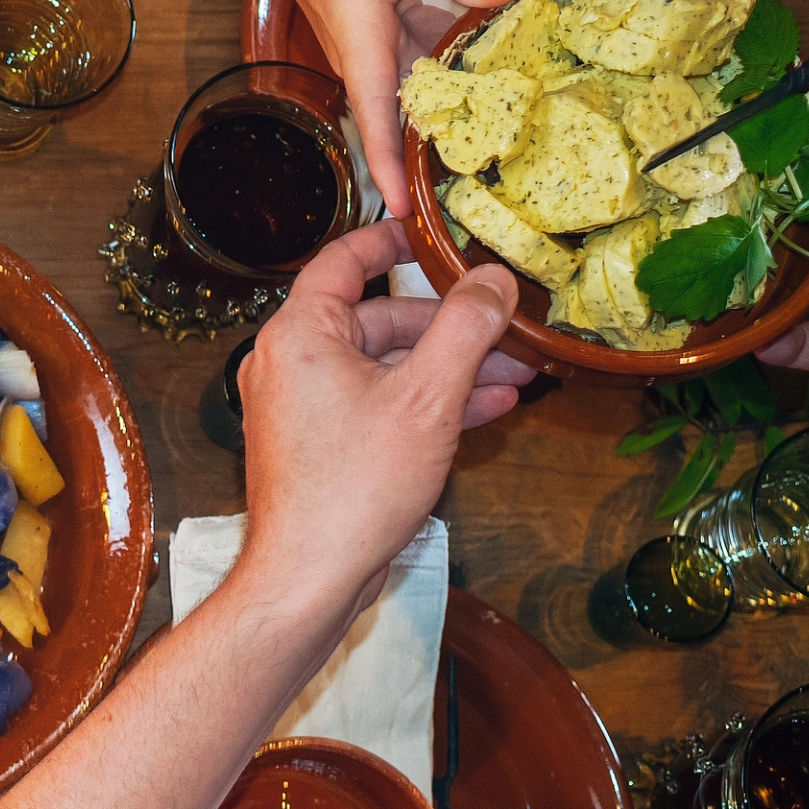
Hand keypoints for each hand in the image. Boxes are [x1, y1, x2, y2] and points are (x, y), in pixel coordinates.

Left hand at [235, 223, 533, 607]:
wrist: (310, 576)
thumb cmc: (354, 487)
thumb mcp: (427, 397)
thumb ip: (465, 329)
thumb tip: (494, 279)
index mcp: (299, 334)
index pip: (344, 261)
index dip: (391, 242)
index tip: (433, 232)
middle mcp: (290, 362)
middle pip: (376, 319)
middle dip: (449, 325)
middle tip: (510, 325)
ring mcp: (302, 406)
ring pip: (385, 367)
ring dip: (449, 367)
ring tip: (518, 370)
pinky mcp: (319, 444)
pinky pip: (378, 404)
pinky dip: (426, 403)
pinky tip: (488, 408)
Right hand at [239, 0, 521, 218]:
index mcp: (361, 36)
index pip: (375, 115)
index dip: (388, 165)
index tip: (403, 212)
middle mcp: (361, 49)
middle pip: (400, 112)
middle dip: (436, 145)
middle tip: (489, 178)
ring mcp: (367, 38)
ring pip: (414, 83)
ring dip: (451, 102)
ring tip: (509, 124)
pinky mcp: (375, 23)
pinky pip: (416, 53)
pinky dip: (450, 59)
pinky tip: (495, 55)